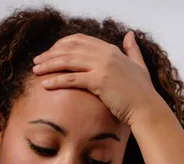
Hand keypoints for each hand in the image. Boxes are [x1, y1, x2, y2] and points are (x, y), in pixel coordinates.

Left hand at [32, 32, 165, 126]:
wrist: (147, 108)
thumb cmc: (143, 92)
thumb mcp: (139, 65)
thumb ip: (132, 49)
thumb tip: (130, 34)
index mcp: (111, 50)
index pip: (80, 40)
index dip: (62, 45)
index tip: (50, 53)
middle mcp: (105, 55)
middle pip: (70, 49)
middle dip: (50, 54)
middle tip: (37, 61)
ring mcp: (103, 67)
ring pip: (68, 61)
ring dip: (49, 65)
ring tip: (35, 71)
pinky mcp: (100, 82)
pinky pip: (72, 78)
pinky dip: (56, 80)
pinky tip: (45, 85)